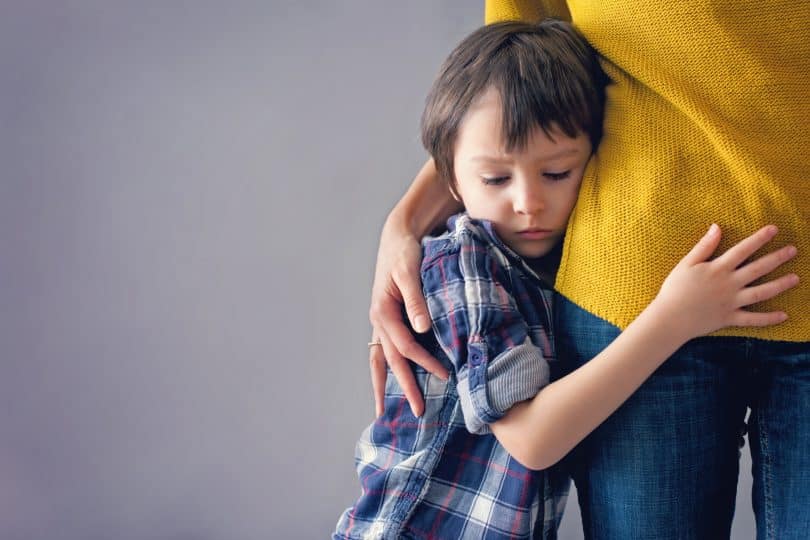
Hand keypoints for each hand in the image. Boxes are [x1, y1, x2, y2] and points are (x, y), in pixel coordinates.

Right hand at [368, 214, 448, 416]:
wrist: (397, 236)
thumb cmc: (405, 252)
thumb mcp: (409, 272)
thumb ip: (416, 300)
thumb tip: (422, 328)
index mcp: (383, 311)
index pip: (404, 346)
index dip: (424, 362)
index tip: (445, 375)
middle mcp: (379, 321)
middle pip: (390, 361)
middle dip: (403, 387)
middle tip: (417, 413)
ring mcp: (381, 322)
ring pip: (381, 360)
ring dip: (385, 384)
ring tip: (385, 411)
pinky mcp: (388, 320)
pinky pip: (384, 350)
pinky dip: (387, 368)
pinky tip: (391, 382)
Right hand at [653, 224, 798, 341]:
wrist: (670, 318)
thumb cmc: (674, 289)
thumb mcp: (686, 264)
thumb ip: (704, 246)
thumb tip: (717, 227)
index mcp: (718, 269)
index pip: (743, 250)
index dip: (759, 238)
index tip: (774, 229)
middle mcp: (729, 284)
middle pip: (758, 269)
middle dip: (777, 258)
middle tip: (793, 250)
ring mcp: (731, 302)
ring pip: (761, 293)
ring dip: (780, 285)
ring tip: (796, 278)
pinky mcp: (730, 318)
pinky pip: (753, 319)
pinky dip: (768, 318)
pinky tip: (784, 315)